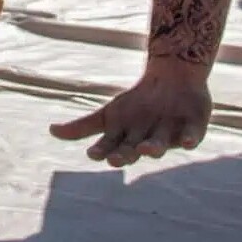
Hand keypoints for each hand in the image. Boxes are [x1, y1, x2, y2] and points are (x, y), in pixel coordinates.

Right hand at [50, 60, 211, 166]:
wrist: (172, 81)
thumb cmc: (138, 103)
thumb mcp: (110, 113)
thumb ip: (82, 127)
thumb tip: (50, 131)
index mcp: (127, 139)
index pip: (111, 148)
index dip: (104, 152)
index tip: (93, 154)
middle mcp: (146, 140)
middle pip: (134, 150)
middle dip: (126, 156)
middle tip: (117, 159)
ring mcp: (169, 135)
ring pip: (159, 145)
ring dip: (153, 149)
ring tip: (146, 149)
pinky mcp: (192, 129)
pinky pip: (190, 136)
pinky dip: (187, 139)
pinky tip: (185, 142)